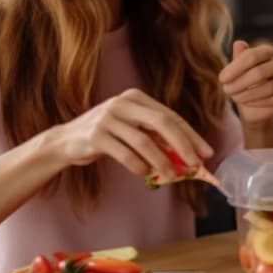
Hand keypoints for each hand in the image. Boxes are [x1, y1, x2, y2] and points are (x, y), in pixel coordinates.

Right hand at [50, 88, 212, 179]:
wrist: (67, 141)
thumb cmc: (108, 136)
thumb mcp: (132, 131)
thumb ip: (156, 138)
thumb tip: (188, 157)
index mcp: (136, 97)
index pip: (170, 116)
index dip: (191, 135)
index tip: (206, 153)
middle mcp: (122, 103)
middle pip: (161, 122)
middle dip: (183, 144)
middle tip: (196, 164)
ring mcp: (108, 117)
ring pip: (144, 141)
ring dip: (162, 161)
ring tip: (174, 175)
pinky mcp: (96, 135)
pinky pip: (124, 153)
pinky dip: (139, 166)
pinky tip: (146, 174)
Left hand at [219, 40, 272, 123]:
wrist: (252, 104)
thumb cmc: (243, 81)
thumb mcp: (237, 69)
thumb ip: (238, 57)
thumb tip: (239, 44)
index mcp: (267, 51)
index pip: (252, 56)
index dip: (235, 68)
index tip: (221, 79)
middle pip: (260, 72)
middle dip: (240, 83)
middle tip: (226, 90)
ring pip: (269, 88)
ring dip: (248, 94)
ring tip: (235, 97)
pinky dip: (258, 102)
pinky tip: (247, 103)